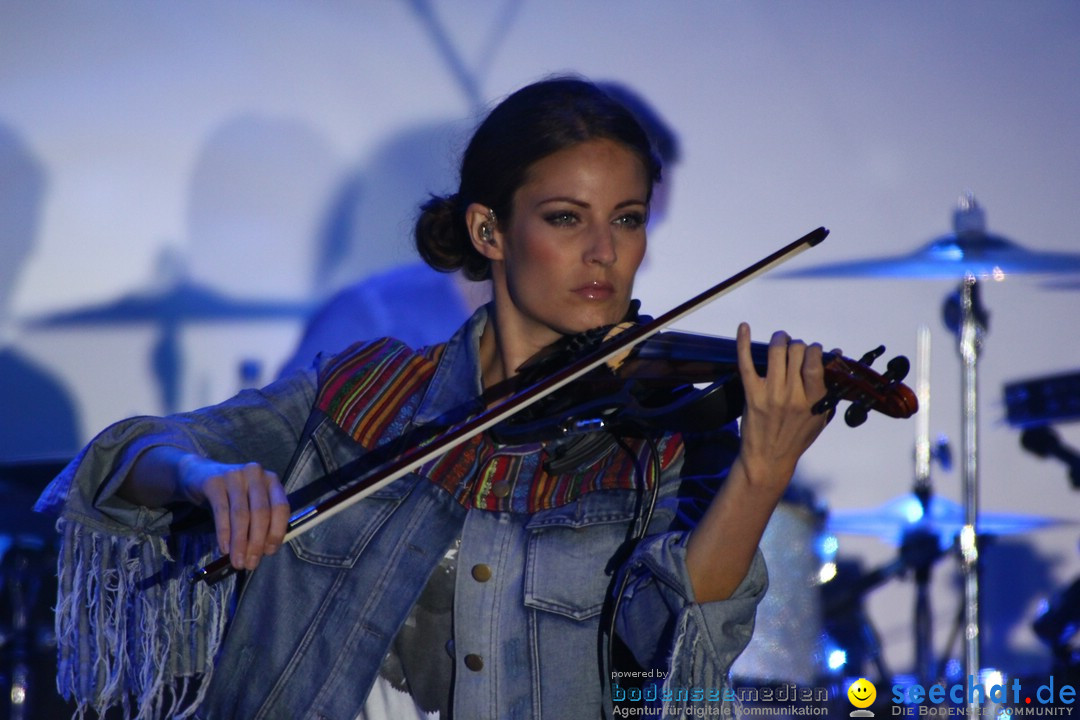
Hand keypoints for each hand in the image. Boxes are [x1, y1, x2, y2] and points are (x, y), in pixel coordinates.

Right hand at [178, 456, 290, 569]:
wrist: (197, 475)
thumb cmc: (230, 495)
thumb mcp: (250, 503)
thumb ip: (260, 522)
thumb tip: (264, 551)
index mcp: (271, 481)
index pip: (281, 507)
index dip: (277, 532)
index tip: (269, 552)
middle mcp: (256, 474)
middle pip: (261, 512)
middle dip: (257, 542)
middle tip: (250, 563)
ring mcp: (235, 475)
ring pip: (241, 514)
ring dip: (240, 542)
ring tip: (237, 561)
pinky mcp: (214, 482)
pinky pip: (221, 512)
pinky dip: (224, 533)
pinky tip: (224, 548)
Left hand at [734, 322, 829, 496]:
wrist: (768, 458)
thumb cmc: (797, 437)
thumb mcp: (821, 416)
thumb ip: (829, 387)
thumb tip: (835, 355)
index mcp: (814, 400)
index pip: (815, 362)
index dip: (814, 349)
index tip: (812, 351)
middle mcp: (793, 395)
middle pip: (796, 352)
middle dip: (797, 345)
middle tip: (793, 349)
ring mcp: (771, 394)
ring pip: (776, 351)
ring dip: (779, 339)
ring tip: (780, 340)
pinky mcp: (751, 394)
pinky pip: (745, 362)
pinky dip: (743, 342)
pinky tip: (744, 328)